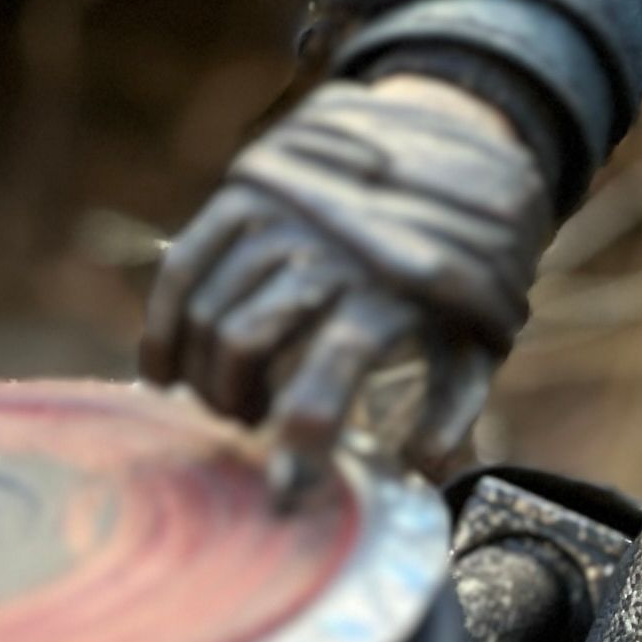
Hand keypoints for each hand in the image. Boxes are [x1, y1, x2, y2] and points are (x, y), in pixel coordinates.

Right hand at [141, 74, 551, 495]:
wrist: (455, 146)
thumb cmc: (462, 267)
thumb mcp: (477, 335)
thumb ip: (452, 409)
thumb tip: (419, 469)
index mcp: (385, 296)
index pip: (323, 386)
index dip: (296, 449)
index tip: (284, 495)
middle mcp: (325, 253)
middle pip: (241, 346)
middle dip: (236, 405)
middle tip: (253, 427)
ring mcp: (279, 216)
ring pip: (207, 311)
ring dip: (204, 375)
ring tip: (230, 401)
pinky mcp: (245, 191)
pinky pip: (183, 266)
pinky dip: (164, 324)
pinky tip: (164, 371)